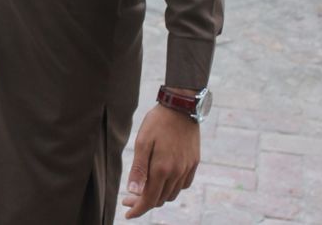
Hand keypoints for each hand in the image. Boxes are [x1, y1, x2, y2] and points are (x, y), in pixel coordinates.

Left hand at [122, 104, 199, 218]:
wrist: (181, 106)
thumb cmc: (158, 122)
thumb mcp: (142, 141)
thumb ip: (138, 168)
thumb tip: (132, 191)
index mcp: (162, 169)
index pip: (149, 199)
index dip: (138, 209)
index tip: (128, 214)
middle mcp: (177, 172)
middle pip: (160, 199)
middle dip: (144, 202)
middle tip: (130, 198)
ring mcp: (187, 168)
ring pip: (172, 194)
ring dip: (158, 196)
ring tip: (145, 189)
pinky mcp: (194, 162)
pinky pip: (184, 184)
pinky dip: (173, 188)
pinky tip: (164, 181)